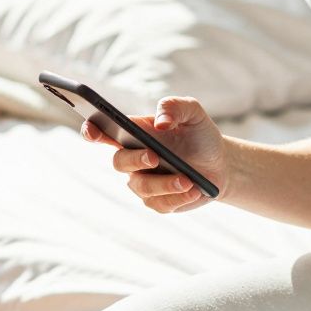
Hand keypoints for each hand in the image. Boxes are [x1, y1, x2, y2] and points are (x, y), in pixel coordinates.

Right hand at [80, 96, 228, 214]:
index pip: (103, 132)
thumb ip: (175, 107)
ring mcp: (143, 181)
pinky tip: (194, 190)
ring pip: (142, 187)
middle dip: (135, 160)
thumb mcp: (192, 113)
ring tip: (188, 180)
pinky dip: (178, 198)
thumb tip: (160, 122)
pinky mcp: (158, 201)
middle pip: (119, 162)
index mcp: (133, 133)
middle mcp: (132, 158)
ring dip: (165, 184)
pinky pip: (160, 204)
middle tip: (154, 157)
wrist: (219, 162)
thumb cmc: (199, 134)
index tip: (93, 131)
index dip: (91, 132)